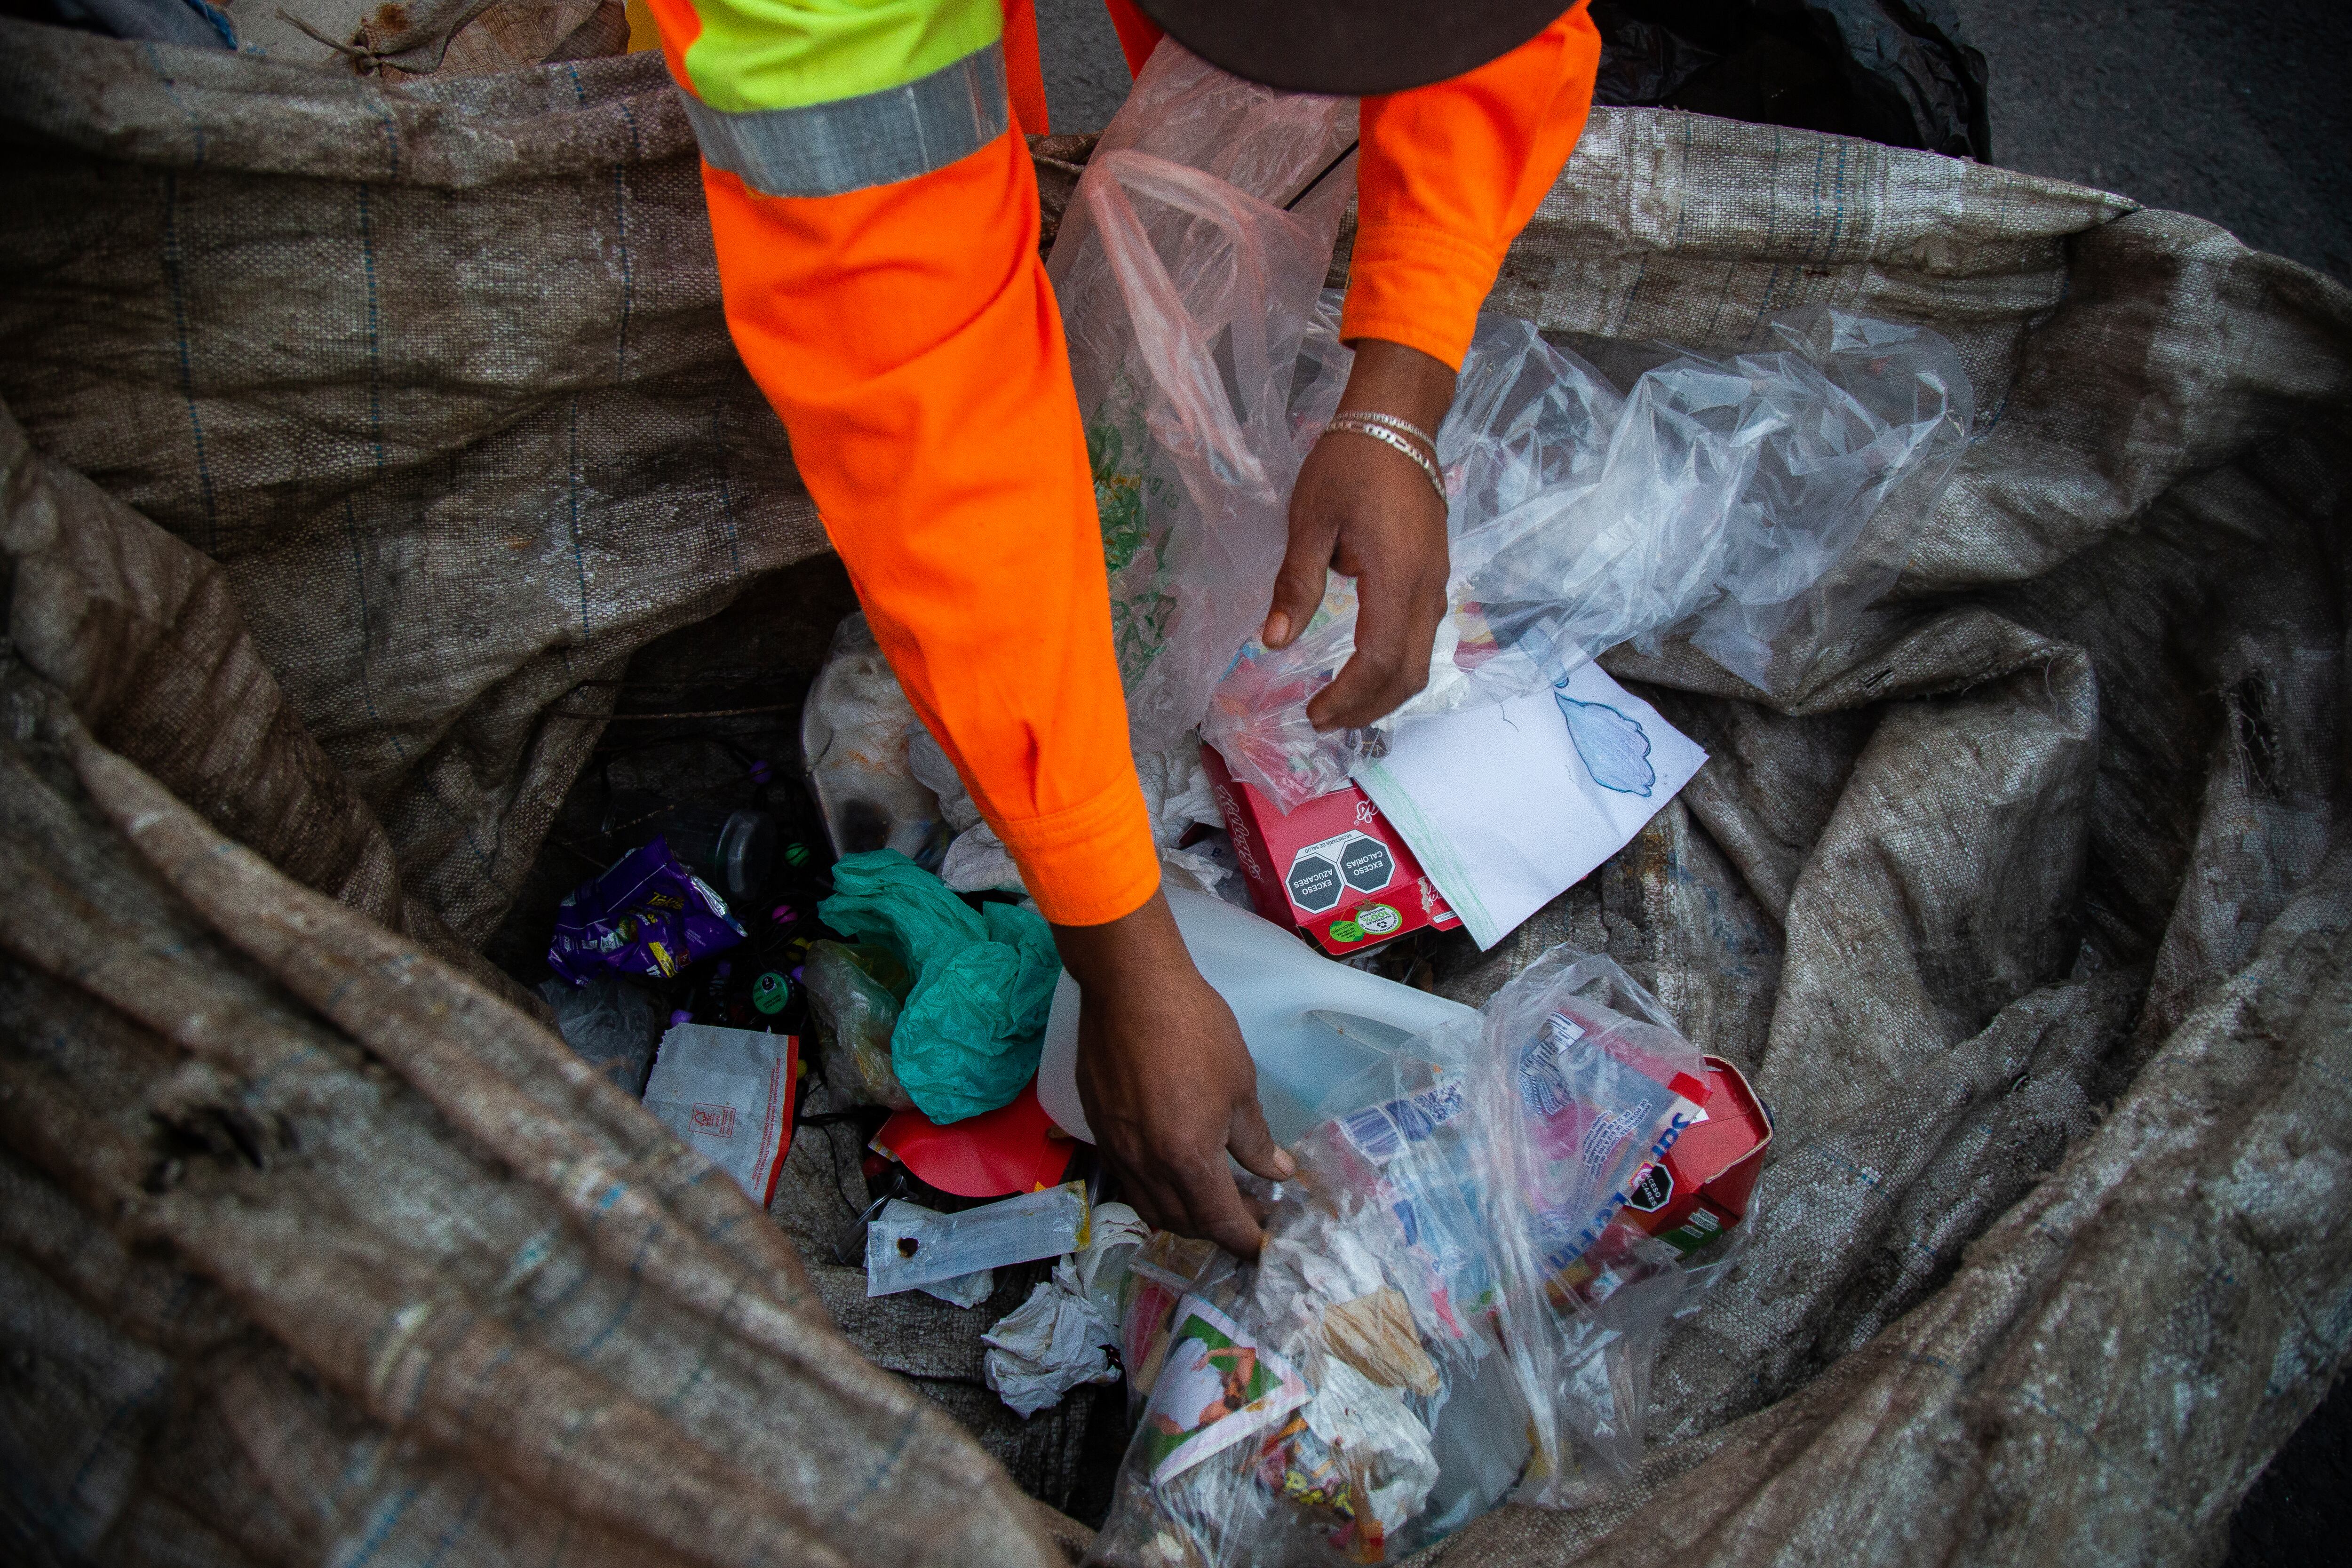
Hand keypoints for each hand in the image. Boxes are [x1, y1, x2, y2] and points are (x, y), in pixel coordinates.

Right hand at [1053, 890, 1293, 1256]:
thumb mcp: (1239, 1085)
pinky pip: (1128, 1179)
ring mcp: (1115, 1150)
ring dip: (1186, 1213)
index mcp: (1187, 1160)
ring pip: (1150, 1206)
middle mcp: (1145, 1167)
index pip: (1221, 1224)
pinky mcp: (1098, 1128)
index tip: (1268, 1244)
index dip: (1248, 1241)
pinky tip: (1176, 1165)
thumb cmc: (1194, 1029)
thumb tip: (1278, 1173)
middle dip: (1219, 1229)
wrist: (1130, 987)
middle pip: (1183, 1223)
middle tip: (1252, 1211)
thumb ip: (1255, 1140)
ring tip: (1216, 1194)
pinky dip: (1156, 1188)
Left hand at [1264, 338, 1456, 731]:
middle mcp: (1426, 588)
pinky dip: (1396, 664)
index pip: (1380, 661)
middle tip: (1324, 720)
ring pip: (1422, 657)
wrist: (1397, 421)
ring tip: (1342, 704)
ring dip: (1384, 691)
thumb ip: (1295, 585)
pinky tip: (1365, 665)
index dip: (1349, 697)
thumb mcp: (1310, 522)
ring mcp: (1437, 581)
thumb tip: (1273, 640)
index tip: (1314, 713)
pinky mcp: (1435, 573)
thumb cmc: (1348, 465)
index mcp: (1395, 578)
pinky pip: (1423, 634)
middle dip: (1368, 707)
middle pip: (1409, 673)